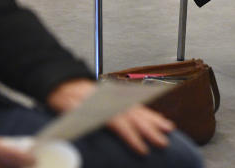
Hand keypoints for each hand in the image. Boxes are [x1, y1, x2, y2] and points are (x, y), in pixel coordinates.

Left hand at [46, 79, 173, 156]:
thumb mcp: (67, 107)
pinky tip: (159, 119)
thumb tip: (88, 122)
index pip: (121, 124)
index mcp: (101, 105)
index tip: (143, 149)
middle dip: (151, 131)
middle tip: (163, 142)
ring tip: (169, 129)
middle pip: (136, 117)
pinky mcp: (119, 99)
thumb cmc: (65, 99)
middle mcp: (113, 101)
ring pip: (141, 109)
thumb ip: (78, 114)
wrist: (66, 84)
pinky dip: (150, 113)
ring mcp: (118, 99)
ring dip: (155, 120)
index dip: (133, 137)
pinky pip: (138, 106)